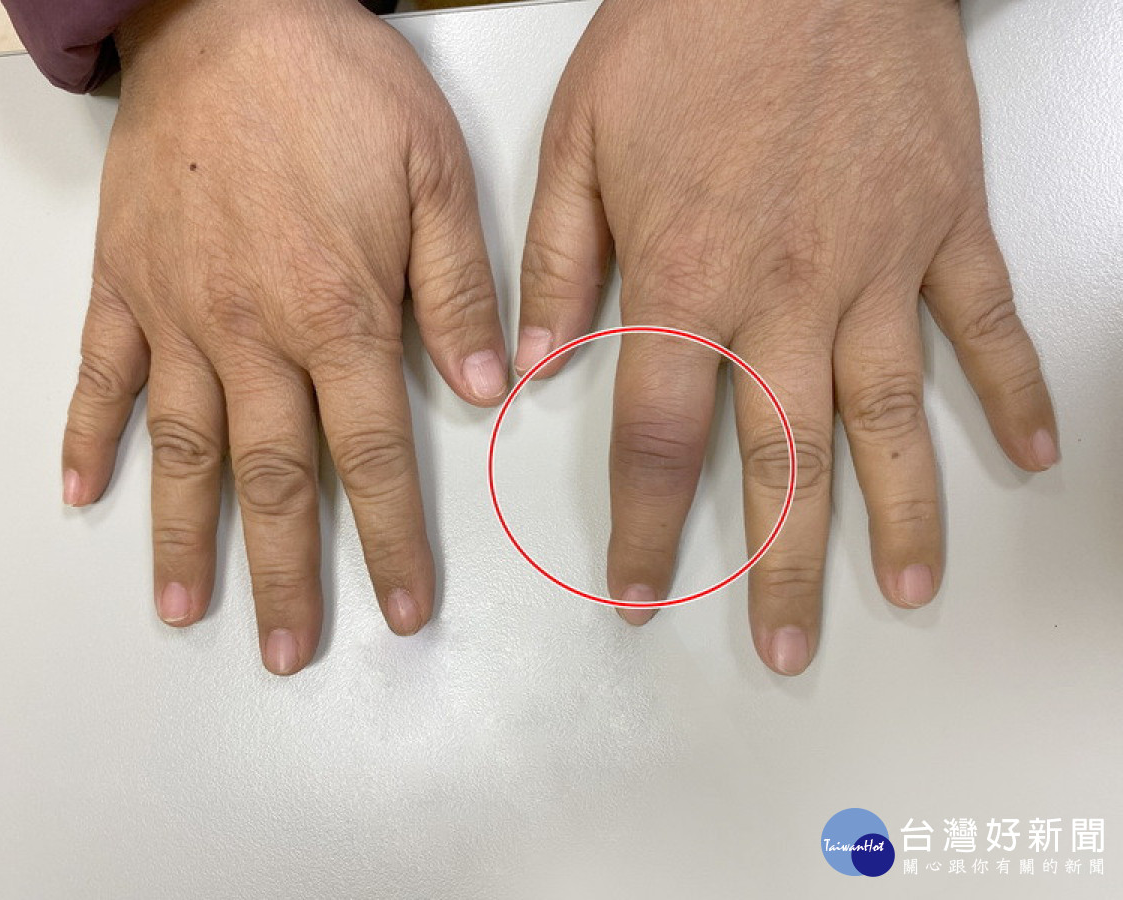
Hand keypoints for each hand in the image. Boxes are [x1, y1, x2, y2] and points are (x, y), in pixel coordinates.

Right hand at [60, 0, 506, 673]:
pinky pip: (101, 374)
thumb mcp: (434, 174)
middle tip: (290, 650)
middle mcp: (251, 330)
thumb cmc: (337, 87)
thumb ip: (456, 292)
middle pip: (272, 476)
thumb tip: (486, 392)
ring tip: (188, 610)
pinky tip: (82, 494)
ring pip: (185, 447)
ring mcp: (177, 312)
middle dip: (285, 572)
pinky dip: (89, 436)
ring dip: (186, 536)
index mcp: (337, 311)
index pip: (370, 453)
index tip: (399, 608)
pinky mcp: (123, 282)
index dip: (389, 538)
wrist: (228, 10)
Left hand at [519, 0, 1057, 673]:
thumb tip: (539, 367)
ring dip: (902, 514)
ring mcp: (881, 265)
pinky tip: (1033, 455)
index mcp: (689, 280)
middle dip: (780, 568)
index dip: (650, 529)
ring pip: (891, 419)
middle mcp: (789, 295)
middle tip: (784, 647)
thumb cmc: (689, 27)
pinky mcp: (947, 223)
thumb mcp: (579, 137)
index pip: (662, 442)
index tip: (642, 592)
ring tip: (905, 592)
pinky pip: (988, 324)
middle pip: (784, 462)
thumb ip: (558, 262)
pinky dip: (1014, 390)